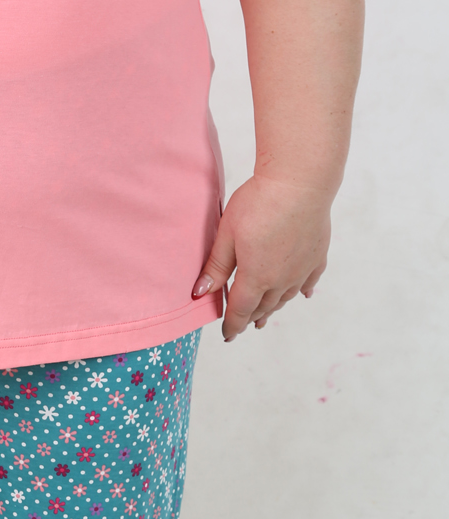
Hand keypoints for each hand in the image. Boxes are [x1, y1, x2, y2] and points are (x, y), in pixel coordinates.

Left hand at [192, 175, 331, 341]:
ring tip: (266, 315)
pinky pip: (308, 281)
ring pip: (286, 297)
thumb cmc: (259, 204)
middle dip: (251, 317)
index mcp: (256, 277)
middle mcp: (282, 280)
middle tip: (244, 325)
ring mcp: (302, 269)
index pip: (241, 310)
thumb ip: (217, 266)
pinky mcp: (317, 255)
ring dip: (273, 307)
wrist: (300, 183)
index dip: (232, 325)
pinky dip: (302, 291)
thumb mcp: (227, 234)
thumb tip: (201, 293)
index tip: (227, 335)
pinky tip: (302, 294)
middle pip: (263, 306)